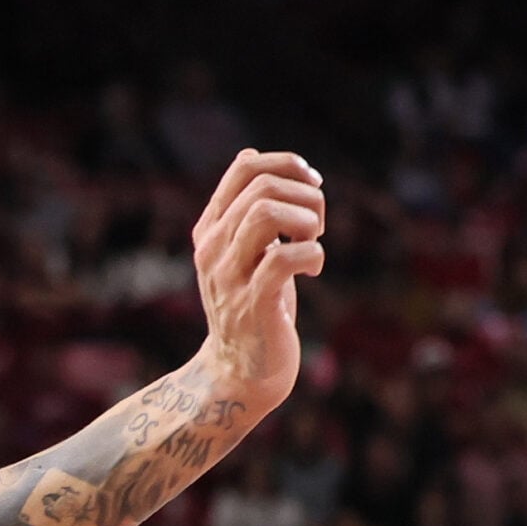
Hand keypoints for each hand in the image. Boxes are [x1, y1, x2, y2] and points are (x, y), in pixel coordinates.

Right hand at [189, 149, 326, 411]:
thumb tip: (247, 154)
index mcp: (210, 230)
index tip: (311, 185)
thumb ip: (243, 208)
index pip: (245, 169)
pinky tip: (314, 270)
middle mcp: (212, 249)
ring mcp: (229, 276)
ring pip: (265, 213)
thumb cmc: (253, 305)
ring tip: (313, 242)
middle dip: (306, 197)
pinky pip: (285, 258)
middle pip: (261, 188)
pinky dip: (313, 255)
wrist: (240, 371)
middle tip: (316, 226)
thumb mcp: (244, 250)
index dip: (287, 164)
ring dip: (307, 221)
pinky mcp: (252, 303)